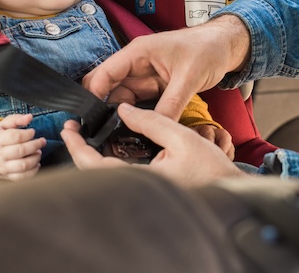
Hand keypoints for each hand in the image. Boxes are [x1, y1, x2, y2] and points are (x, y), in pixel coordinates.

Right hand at [0, 114, 45, 180]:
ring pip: (22, 165)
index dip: (27, 134)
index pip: (14, 137)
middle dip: (35, 145)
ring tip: (38, 152)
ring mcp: (3, 166)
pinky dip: (32, 171)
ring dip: (35, 158)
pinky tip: (36, 164)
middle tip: (42, 141)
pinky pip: (21, 177)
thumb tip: (29, 117)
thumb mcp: (1, 125)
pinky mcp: (6, 176)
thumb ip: (16, 120)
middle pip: (21, 151)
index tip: (32, 131)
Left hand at [62, 103, 246, 186]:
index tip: (69, 129)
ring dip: (94, 154)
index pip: (96, 166)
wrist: (230, 188)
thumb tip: (124, 109)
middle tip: (73, 128)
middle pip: (95, 172)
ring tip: (88, 132)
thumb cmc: (211, 168)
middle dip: (80, 149)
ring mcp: (143, 190)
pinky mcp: (148, 188)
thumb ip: (151, 121)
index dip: (78, 147)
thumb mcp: (182, 137)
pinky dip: (109, 159)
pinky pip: (120, 174)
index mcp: (143, 179)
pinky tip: (111, 144)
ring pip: (107, 173)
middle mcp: (138, 188)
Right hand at [82, 15, 250, 120]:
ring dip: (120, 115)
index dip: (94, 95)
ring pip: (122, 99)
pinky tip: (136, 130)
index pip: (105, 73)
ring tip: (118, 136)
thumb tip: (156, 127)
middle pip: (108, 88)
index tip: (90, 119)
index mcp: (138, 53)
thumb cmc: (207, 49)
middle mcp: (137, 64)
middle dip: (103, 109)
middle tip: (102, 133)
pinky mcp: (154, 86)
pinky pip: (138, 103)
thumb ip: (171, 104)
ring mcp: (145, 76)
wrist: (225, 46)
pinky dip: (136, 116)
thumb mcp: (189, 78)